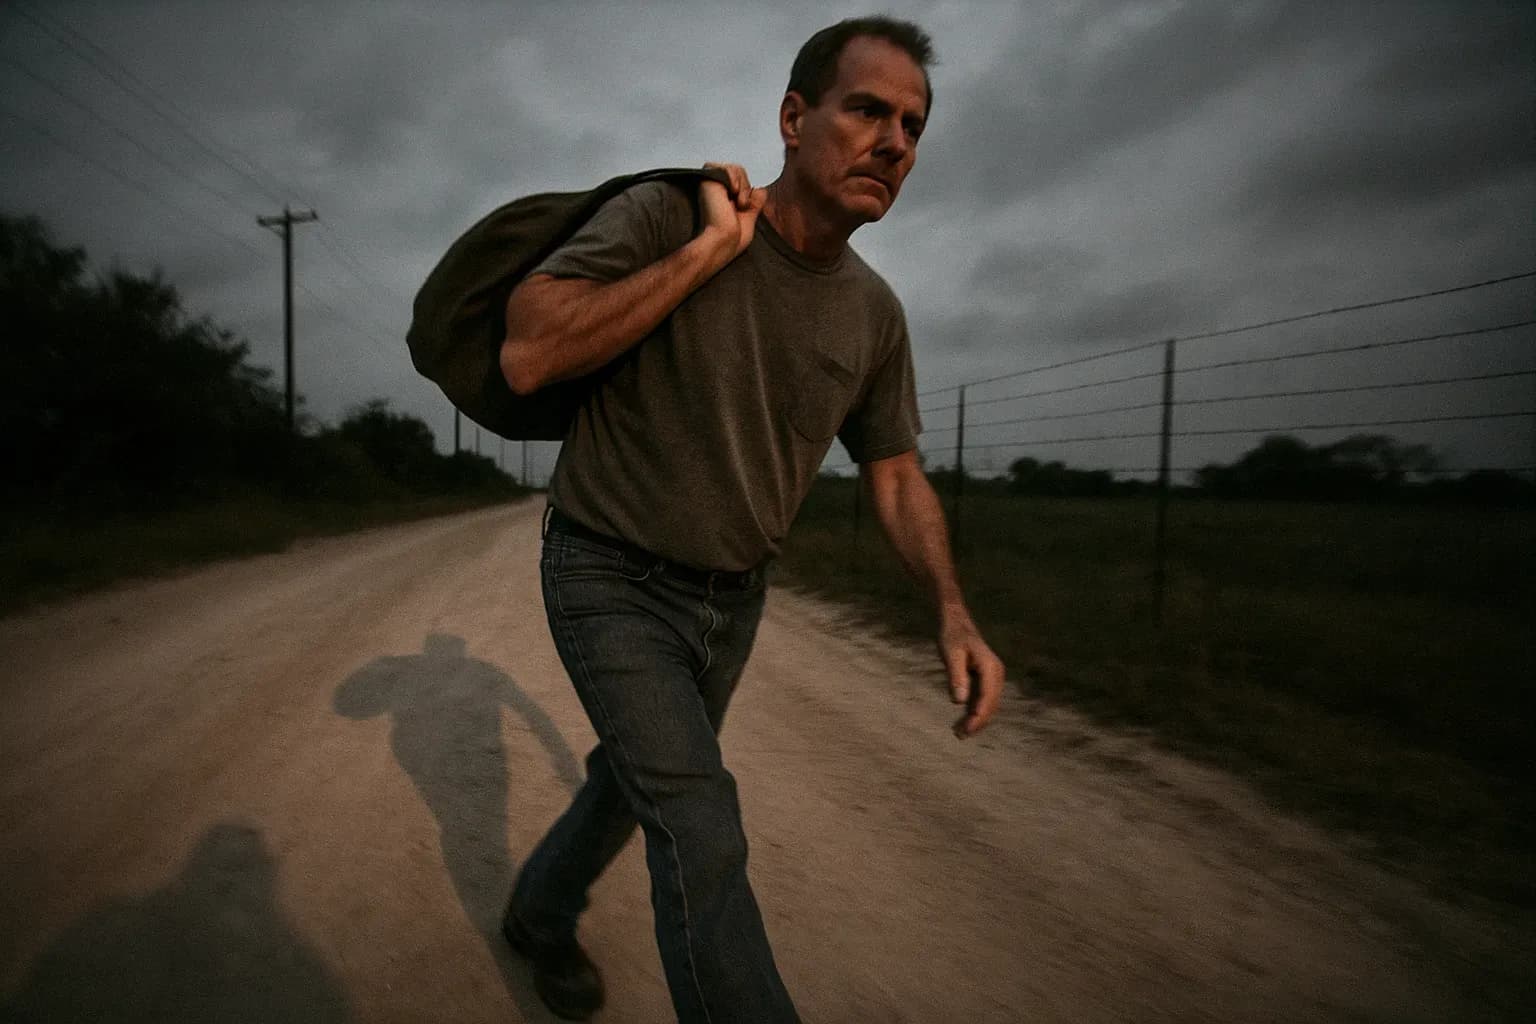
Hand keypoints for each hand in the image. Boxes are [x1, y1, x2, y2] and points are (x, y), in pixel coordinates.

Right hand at [698, 161, 765, 263]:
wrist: (724, 240)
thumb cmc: (732, 239)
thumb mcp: (749, 218)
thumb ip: (754, 203)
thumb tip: (761, 189)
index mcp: (722, 200)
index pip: (739, 183)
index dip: (747, 192)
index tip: (745, 208)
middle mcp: (714, 191)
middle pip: (739, 174)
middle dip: (746, 189)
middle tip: (742, 206)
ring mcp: (710, 185)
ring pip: (736, 169)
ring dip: (743, 186)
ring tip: (738, 203)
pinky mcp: (707, 179)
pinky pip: (728, 167)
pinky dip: (736, 178)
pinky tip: (733, 192)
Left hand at [939, 614, 1004, 738]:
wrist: (956, 622)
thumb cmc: (952, 636)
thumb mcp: (951, 654)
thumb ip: (956, 677)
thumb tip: (959, 702)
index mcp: (991, 668)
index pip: (988, 698)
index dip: (979, 716)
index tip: (967, 730)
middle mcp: (996, 674)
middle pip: (991, 704)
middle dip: (978, 722)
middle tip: (960, 736)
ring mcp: (993, 677)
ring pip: (988, 704)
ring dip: (976, 719)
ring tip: (959, 734)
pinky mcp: (985, 679)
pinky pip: (983, 699)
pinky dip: (974, 711)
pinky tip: (961, 723)